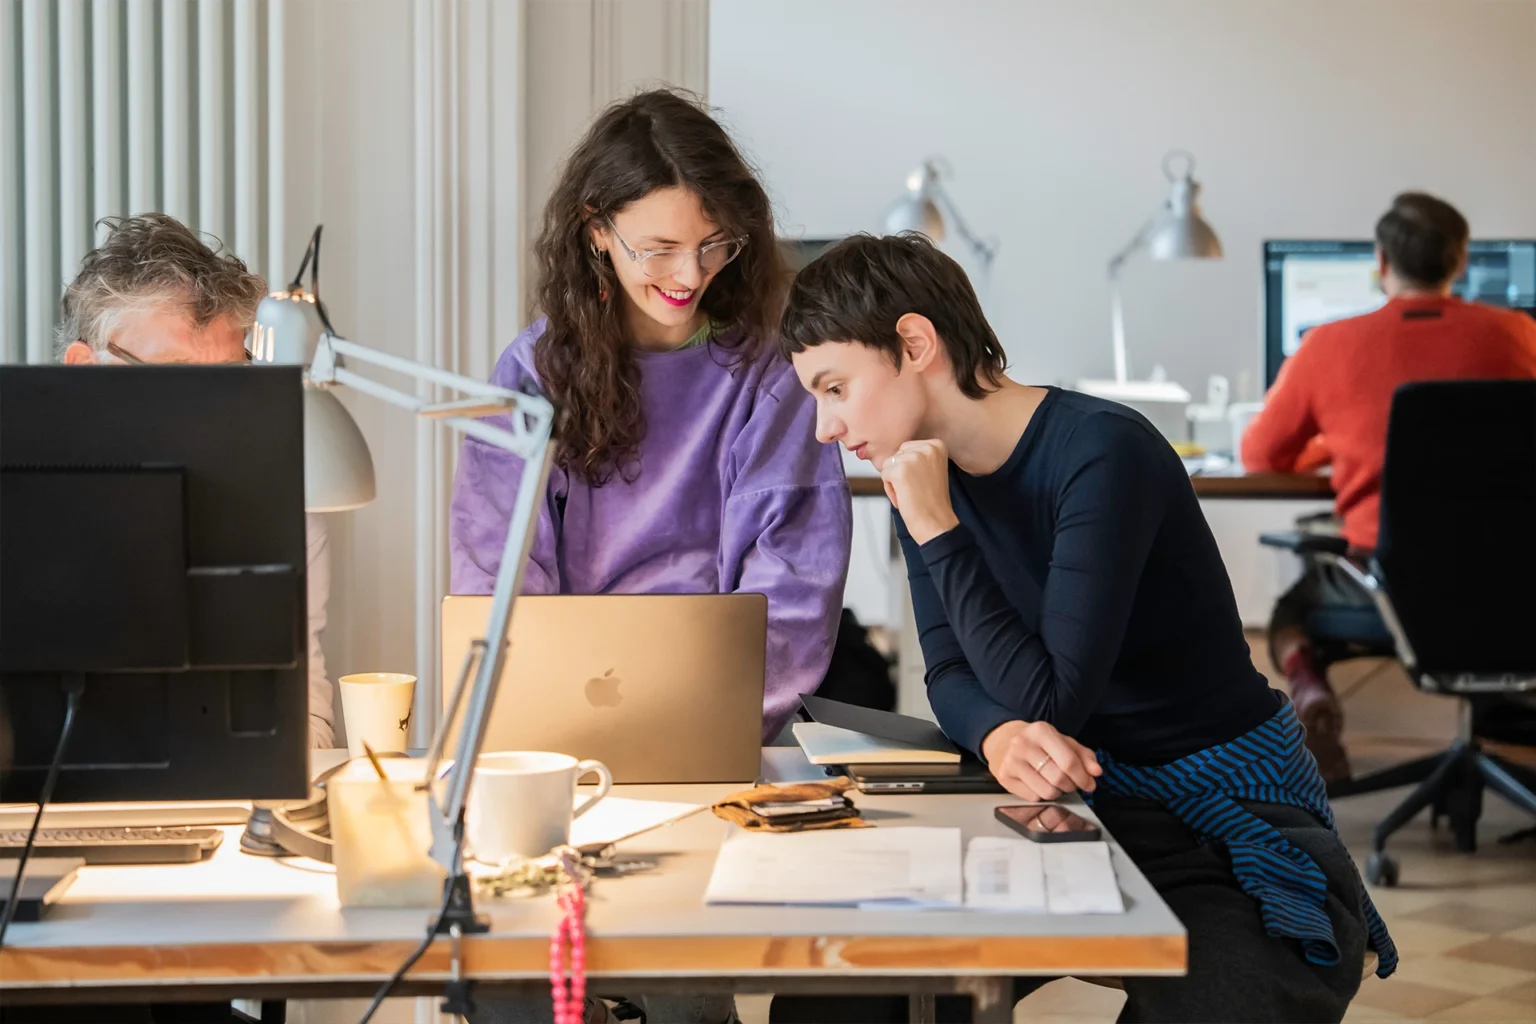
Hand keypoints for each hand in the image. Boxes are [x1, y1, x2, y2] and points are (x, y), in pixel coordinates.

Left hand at [881, 439, 958, 543]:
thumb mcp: (931, 468)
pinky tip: (904, 497)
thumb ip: (918, 455)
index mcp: (937, 445)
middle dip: (899, 472)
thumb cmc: (932, 500)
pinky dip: (890, 489)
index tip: (922, 481)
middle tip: (915, 489)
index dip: (909, 467)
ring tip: (910, 493)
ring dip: (894, 481)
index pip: (907, 448)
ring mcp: (912, 458)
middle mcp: (926, 448)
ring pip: (888, 465)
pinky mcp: (900, 470)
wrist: (936, 522)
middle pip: (897, 455)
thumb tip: (897, 451)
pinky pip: (884, 475)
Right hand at [981, 719, 1101, 801]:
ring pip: (1046, 792)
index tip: (1089, 784)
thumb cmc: (1038, 742)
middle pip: (1058, 778)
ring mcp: (1011, 762)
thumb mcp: (1063, 742)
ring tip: (1054, 783)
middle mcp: (1023, 745)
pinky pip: (1032, 798)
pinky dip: (1041, 795)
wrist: (1003, 740)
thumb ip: (1083, 755)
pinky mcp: (1004, 777)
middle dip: (1071, 786)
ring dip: (1057, 792)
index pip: (1068, 761)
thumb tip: (1096, 772)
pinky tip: (1039, 785)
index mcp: (1041, 731)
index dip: (1083, 777)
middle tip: (1071, 784)